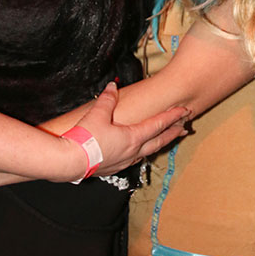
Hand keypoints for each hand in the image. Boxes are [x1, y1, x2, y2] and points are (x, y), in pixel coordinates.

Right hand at [75, 81, 189, 177]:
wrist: (70, 162)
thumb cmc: (85, 140)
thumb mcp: (97, 114)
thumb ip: (107, 99)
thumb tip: (112, 87)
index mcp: (132, 137)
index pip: (158, 124)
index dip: (172, 117)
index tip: (184, 112)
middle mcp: (132, 151)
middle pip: (159, 141)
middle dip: (173, 133)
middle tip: (184, 129)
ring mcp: (124, 161)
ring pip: (148, 152)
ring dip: (159, 144)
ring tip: (165, 140)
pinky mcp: (114, 168)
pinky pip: (134, 159)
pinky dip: (142, 153)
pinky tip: (139, 152)